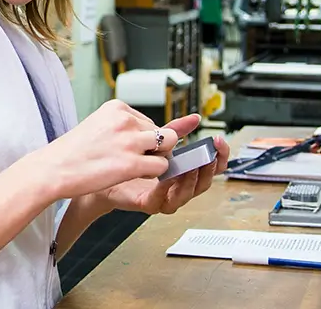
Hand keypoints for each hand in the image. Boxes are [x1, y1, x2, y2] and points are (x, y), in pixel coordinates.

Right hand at [26, 100, 176, 200]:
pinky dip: (153, 173)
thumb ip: (122, 126)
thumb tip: (151, 132)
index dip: (143, 138)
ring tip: (134, 167)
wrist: (52, 170)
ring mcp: (129, 140)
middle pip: (161, 132)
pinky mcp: (132, 163)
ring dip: (156, 159)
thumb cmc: (71, 152)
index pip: (147, 120)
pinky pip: (161, 166)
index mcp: (116, 107)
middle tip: (133, 158)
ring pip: (167, 146)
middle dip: (153, 148)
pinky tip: (133, 175)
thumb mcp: (97, 125)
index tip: (125, 148)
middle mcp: (125, 120)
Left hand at [95, 114, 230, 214]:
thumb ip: (175, 132)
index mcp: (184, 172)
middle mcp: (179, 187)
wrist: (100, 174)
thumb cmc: (128, 160)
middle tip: (208, 155)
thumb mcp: (155, 142)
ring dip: (191, 180)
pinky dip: (167, 189)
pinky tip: (166, 176)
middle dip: (209, 168)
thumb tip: (194, 117)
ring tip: (190, 166)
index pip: (211, 167)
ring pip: (187, 194)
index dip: (220, 155)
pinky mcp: (149, 204)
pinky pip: (163, 200)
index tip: (218, 141)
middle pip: (204, 182)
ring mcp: (166, 198)